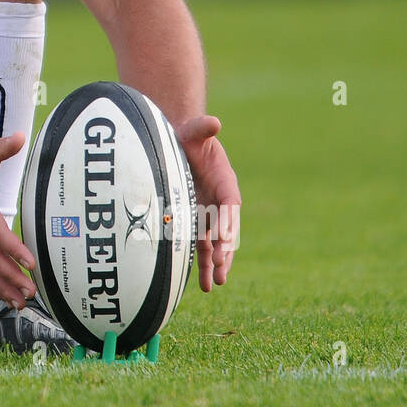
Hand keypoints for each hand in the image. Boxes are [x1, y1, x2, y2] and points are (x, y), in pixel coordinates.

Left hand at [175, 115, 239, 292]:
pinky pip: (200, 246)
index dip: (228, 220)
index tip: (224, 236)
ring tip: (216, 284)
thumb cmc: (187, 138)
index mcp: (225, 181)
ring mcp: (208, 215)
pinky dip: (202, 264)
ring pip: (214, 243)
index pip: (230, 203)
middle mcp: (220, 203)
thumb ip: (201, 129)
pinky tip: (204, 284)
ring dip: (215, 264)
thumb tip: (213, 122)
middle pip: (226, 229)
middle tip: (220, 267)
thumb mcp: (194, 132)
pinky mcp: (196, 224)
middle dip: (224, 249)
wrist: (176, 146)